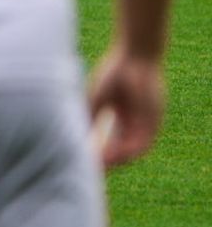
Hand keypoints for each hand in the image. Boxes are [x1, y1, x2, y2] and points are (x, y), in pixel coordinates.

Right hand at [88, 45, 165, 168]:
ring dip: (113, 161)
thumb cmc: (113, 74)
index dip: (95, 152)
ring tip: (96, 164)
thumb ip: (87, 118)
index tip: (80, 158)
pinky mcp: (153, 126)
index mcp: (118, 118)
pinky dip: (124, 153)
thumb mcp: (95, 99)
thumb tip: (71, 134)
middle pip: (117, 150)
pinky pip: (140, 146)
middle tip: (87, 168)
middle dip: (104, 161)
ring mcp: (143, 127)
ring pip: (128, 152)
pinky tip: (110, 155)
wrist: (135, 59)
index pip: (107, 142)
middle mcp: (131, 126)